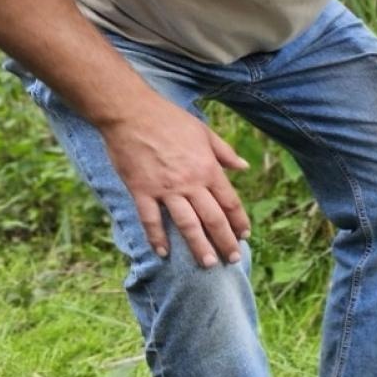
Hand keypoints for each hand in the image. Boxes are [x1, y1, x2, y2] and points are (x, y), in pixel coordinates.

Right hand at [102, 97, 249, 266]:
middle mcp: (190, 182)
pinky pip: (151, 220)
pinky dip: (157, 238)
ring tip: (207, 264)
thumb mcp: (204, 132)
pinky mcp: (141, 191)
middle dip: (225, 241)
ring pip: (187, 224)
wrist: (131, 113)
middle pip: (213, 218)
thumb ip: (225, 153)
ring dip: (198, 246)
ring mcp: (165, 189)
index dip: (239, 221)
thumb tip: (244, 167)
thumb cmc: (169, 120)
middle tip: (232, 260)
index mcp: (208, 168)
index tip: (244, 236)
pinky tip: (163, 254)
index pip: (230, 202)